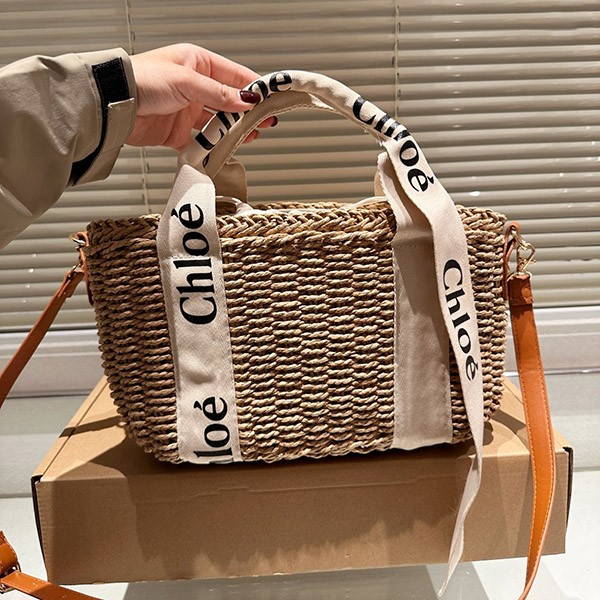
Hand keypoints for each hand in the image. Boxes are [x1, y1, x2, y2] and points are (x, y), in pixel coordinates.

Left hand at [126, 44, 275, 151]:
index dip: (254, 88)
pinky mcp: (179, 132)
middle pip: (229, 101)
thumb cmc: (141, 79)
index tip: (271, 99)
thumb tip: (246, 100)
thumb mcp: (187, 82)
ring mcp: (187, 109)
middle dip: (247, 112)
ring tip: (250, 136)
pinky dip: (213, 147)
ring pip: (218, 122)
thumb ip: (219, 94)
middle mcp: (194, 86)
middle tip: (265, 122)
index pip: (234, 75)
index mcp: (197, 63)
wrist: (114, 104)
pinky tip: (224, 148)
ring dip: (233, 130)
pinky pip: (202, 141)